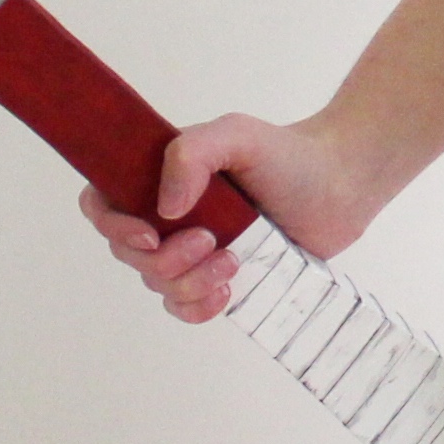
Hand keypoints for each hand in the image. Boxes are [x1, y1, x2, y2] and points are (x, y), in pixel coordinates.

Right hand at [78, 111, 384, 323]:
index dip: (112, 225)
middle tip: (210, 241)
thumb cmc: (287, 155)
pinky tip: (227, 293)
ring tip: (234, 261)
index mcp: (158, 177)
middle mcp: (167, 215)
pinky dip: (197, 308)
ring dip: (189, 282)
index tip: (149, 234)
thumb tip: (165, 209)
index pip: (103, 204)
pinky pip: (184, 309)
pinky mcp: (218, 279)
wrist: (340, 187)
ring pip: (158, 284)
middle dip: (164, 258)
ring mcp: (192, 250)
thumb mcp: (235, 135)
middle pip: (129, 253)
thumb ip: (191, 155)